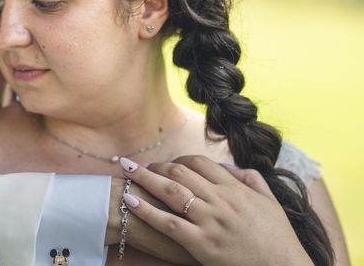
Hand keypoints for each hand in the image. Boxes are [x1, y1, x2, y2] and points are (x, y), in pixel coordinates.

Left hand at [119, 156, 312, 265]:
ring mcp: (210, 221)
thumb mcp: (270, 201)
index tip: (166, 164)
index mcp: (234, 189)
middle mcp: (220, 200)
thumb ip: (250, 178)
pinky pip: (169, 223)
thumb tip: (228, 166)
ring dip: (144, 179)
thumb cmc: (278, 238)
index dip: (177, 159)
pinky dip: (146, 210)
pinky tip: (130, 201)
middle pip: (180, 172)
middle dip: (155, 166)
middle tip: (138, 166)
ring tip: (126, 172)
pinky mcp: (202, 244)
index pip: (199, 162)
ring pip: (171, 192)